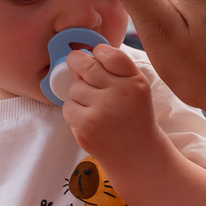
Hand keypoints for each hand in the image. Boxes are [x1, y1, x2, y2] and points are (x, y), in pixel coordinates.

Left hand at [61, 44, 163, 165]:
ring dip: (79, 94)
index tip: (95, 55)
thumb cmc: (133, 116)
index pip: (110, 54)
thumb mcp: (137, 89)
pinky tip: (89, 120)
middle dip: (76, 61)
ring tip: (94, 107)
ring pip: (75, 88)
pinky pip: (68, 107)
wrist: (136, 154)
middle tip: (76, 64)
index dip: (98, 51)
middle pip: (85, 65)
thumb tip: (82, 56)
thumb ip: (116, 70)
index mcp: (135, 82)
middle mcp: (120, 94)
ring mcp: (102, 111)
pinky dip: (74, 112)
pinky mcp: (87, 127)